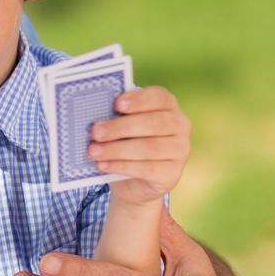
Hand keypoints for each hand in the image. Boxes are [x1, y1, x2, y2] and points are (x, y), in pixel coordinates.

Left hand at [90, 85, 189, 203]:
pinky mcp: (173, 173)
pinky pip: (147, 169)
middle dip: (121, 127)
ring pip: (149, 148)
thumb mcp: (123, 124)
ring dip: (117, 150)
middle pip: (153, 123)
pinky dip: (122, 166)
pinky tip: (103, 165)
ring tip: (94, 151)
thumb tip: (95, 118)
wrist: (138, 178)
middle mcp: (180, 124)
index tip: (117, 104)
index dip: (139, 100)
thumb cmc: (127, 140)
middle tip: (95, 132)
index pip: (159, 97)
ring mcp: (180, 149)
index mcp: (168, 104)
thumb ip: (116, 116)